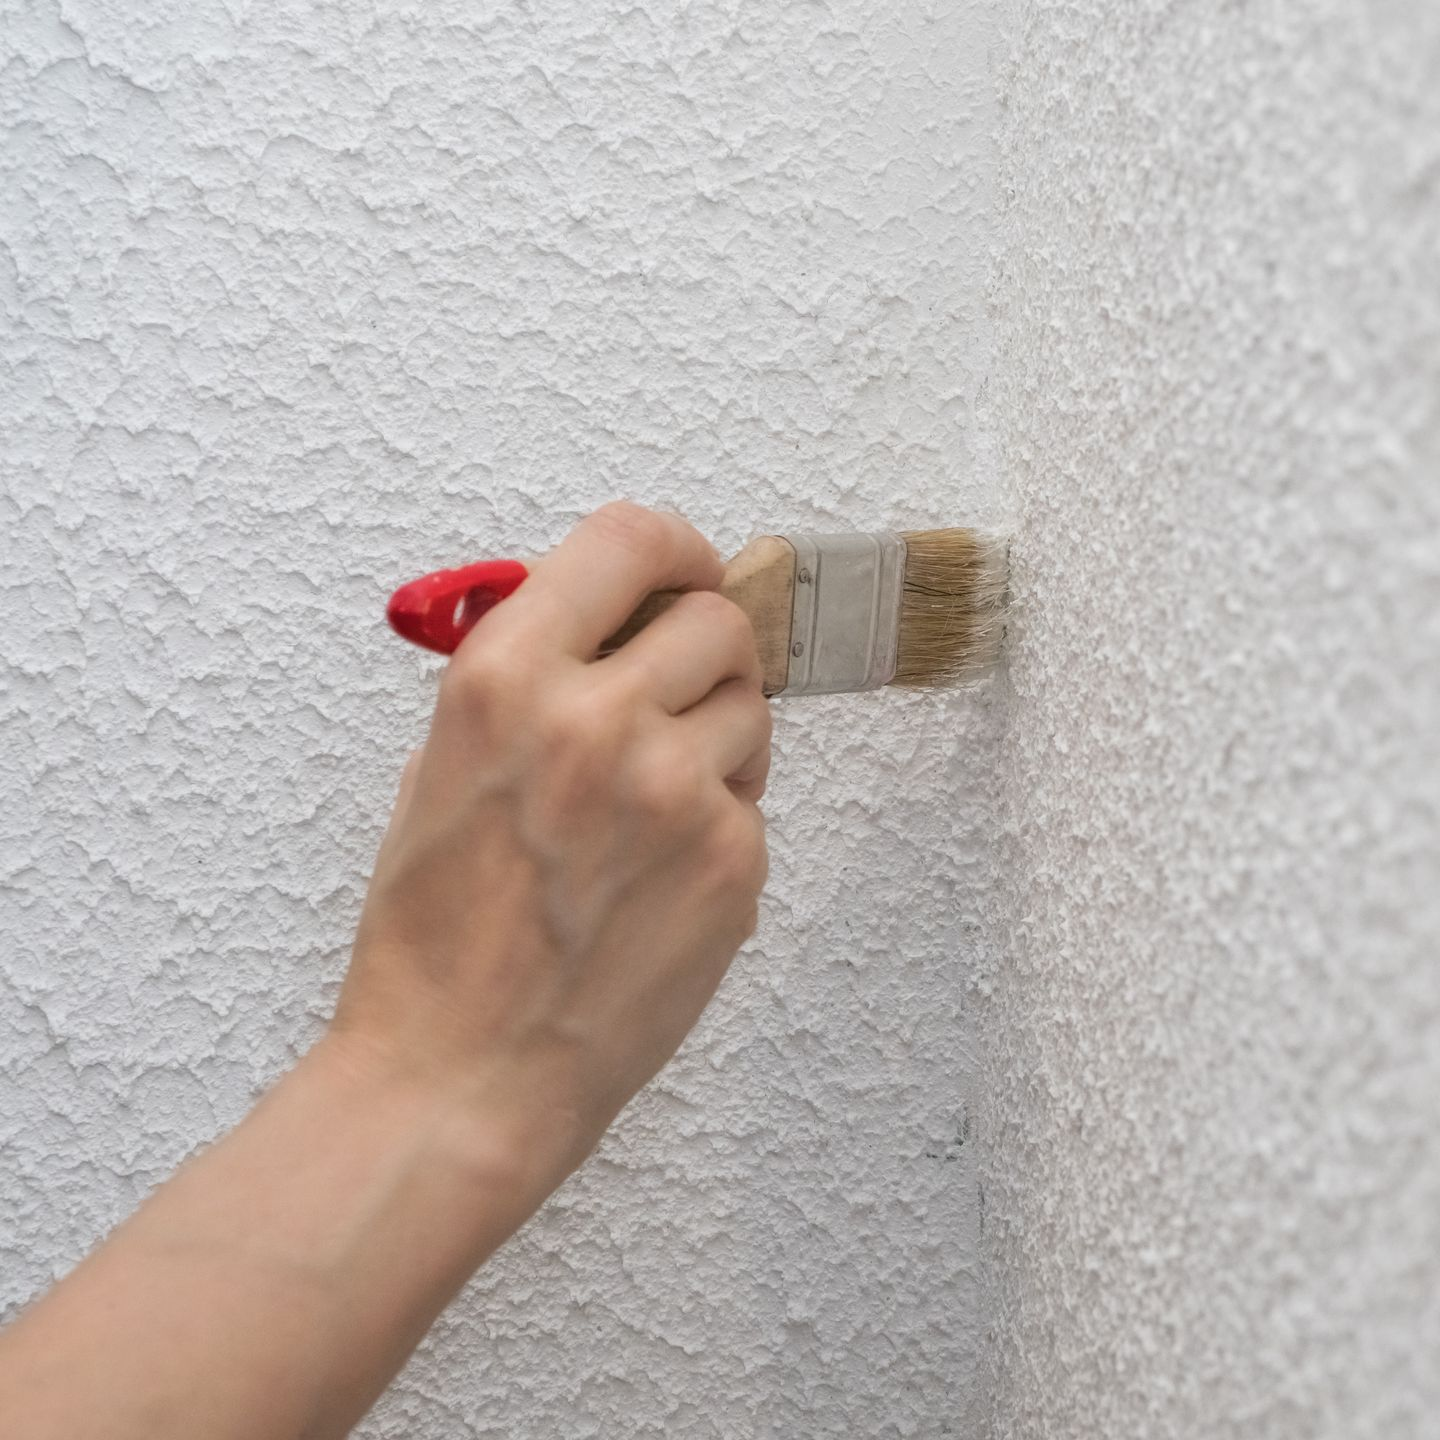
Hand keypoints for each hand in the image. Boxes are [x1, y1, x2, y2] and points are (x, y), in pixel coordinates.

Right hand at [331, 502, 771, 1194]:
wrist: (459, 1075)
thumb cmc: (432, 938)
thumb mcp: (444, 767)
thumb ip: (531, 678)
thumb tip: (612, 626)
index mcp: (507, 677)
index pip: (627, 539)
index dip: (670, 548)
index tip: (683, 570)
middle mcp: (596, 717)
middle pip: (718, 620)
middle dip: (704, 653)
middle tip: (675, 699)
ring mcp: (675, 790)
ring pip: (751, 708)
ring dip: (717, 739)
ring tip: (652, 809)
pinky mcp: (731, 861)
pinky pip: (751, 801)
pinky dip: (719, 824)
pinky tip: (658, 880)